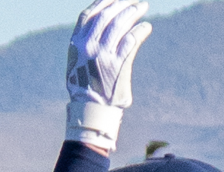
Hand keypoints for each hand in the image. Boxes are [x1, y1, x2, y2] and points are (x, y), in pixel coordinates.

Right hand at [67, 0, 153, 151]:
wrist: (91, 110)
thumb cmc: (85, 88)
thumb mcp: (77, 63)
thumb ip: (85, 45)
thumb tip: (97, 30)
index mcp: (76, 44)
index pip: (89, 15)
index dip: (102, 2)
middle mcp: (88, 46)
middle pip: (106, 16)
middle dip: (121, 4)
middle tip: (133, 1)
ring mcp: (103, 54)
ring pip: (119, 25)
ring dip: (132, 12)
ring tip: (142, 7)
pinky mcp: (118, 64)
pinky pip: (131, 40)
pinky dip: (140, 31)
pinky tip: (146, 27)